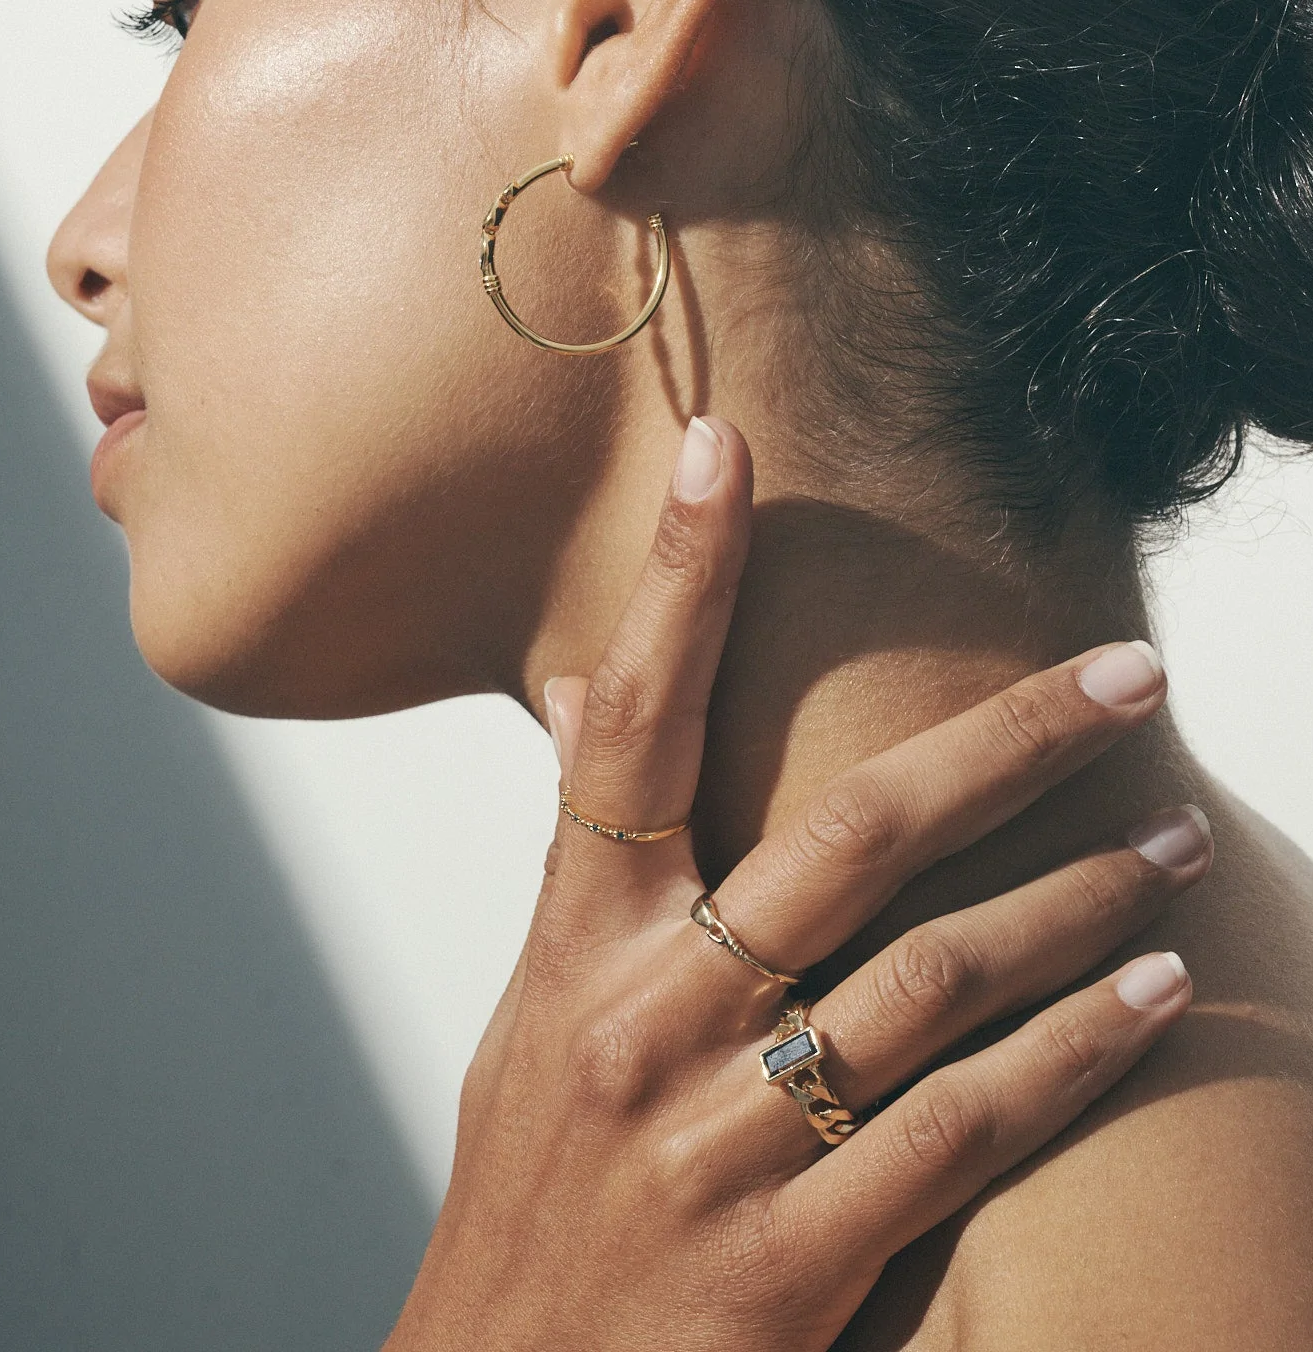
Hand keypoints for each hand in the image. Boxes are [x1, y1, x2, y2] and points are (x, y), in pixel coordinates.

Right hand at [389, 419, 1206, 1351]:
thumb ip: (588, 867)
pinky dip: (1071, 1050)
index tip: (727, 451)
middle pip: (850, 831)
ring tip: (1174, 836)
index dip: (677, 580)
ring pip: (935, 975)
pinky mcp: (789, 1257)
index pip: (628, 724)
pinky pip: (964, 1125)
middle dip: (1006, 738)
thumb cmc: (534, 1192)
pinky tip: (1150, 992)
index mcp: (576, 944)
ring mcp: (715, 1140)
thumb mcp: (534, 1015)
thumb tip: (583, 697)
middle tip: (1129, 670)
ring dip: (1078, 896)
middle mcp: (643, 1018)